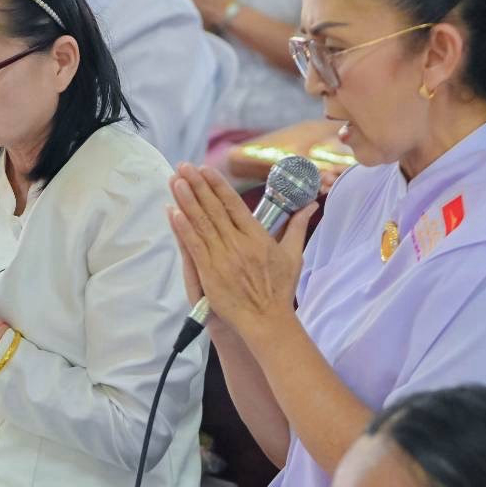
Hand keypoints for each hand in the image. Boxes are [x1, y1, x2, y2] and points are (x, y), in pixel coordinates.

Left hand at [167, 163, 315, 336]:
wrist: (267, 320)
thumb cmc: (280, 289)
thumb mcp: (294, 255)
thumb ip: (298, 226)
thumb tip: (312, 205)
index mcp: (257, 236)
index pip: (234, 204)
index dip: (218, 185)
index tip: (205, 169)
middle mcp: (238, 243)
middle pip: (214, 209)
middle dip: (197, 185)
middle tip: (184, 166)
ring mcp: (222, 258)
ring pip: (201, 223)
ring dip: (186, 200)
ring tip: (175, 181)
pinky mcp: (210, 273)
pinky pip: (194, 246)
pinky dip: (183, 229)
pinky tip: (173, 212)